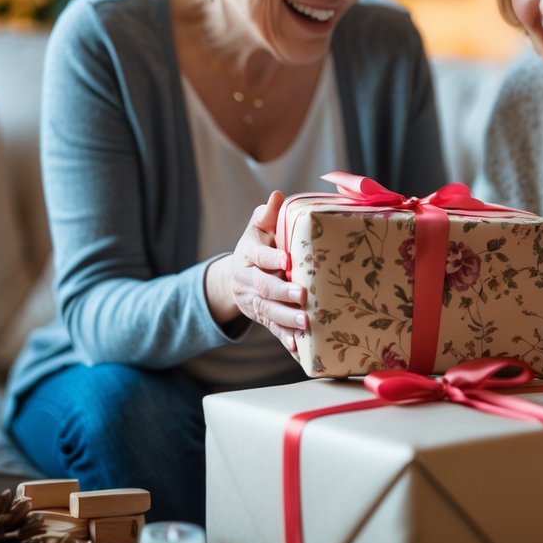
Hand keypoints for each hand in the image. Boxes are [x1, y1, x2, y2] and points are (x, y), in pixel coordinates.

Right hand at [207, 191, 307, 349]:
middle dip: (283, 293)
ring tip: (306, 323)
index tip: (286, 259)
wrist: (236, 277)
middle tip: (302, 296)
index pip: (258, 255)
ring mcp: (255, 301)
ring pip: (269, 311)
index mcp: (248, 254)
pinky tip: (299, 346)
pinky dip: (286, 339)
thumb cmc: (257, 245)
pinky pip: (274, 330)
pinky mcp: (263, 317)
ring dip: (287, 319)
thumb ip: (267, 215)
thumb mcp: (259, 228)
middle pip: (264, 287)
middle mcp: (248, 280)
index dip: (271, 258)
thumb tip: (278, 195)